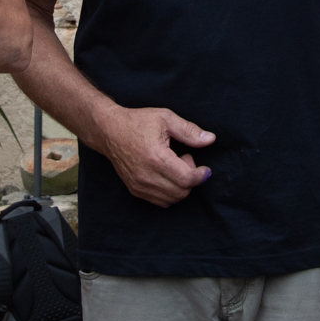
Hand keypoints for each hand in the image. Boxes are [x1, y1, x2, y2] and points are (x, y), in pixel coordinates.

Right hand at [93, 105, 215, 207]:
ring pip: (171, 199)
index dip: (201, 176)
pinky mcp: (134, 190)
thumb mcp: (166, 118)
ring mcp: (139, 185)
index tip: (205, 168)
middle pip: (181, 192)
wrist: (109, 131)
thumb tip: (210, 139)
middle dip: (191, 179)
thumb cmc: (137, 122)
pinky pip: (160, 202)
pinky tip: (167, 175)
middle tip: (185, 159)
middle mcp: (146, 176)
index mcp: (156, 158)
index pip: (187, 179)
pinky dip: (170, 193)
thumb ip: (189, 131)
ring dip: (180, 186)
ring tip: (175, 166)